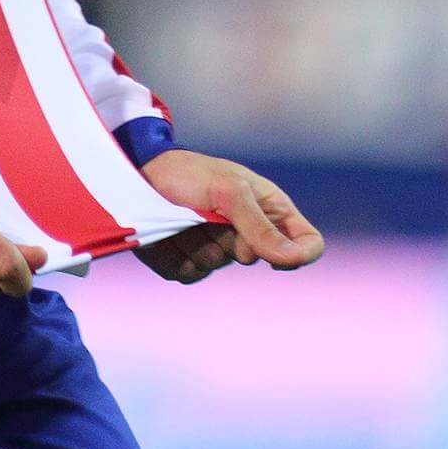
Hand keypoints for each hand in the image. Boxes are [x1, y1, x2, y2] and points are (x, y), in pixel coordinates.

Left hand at [135, 149, 325, 283]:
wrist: (140, 175)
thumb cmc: (191, 173)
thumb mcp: (229, 191)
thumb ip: (260, 226)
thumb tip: (293, 259)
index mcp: (270, 209)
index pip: (307, 243)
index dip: (299, 255)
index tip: (275, 256)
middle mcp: (248, 232)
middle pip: (254, 257)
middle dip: (230, 237)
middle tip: (211, 213)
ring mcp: (218, 249)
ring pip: (217, 266)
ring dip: (197, 241)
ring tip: (184, 215)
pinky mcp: (189, 262)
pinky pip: (190, 274)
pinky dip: (176, 254)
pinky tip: (169, 232)